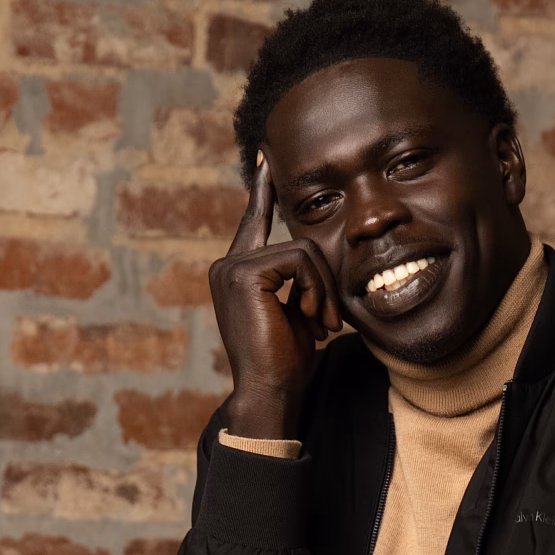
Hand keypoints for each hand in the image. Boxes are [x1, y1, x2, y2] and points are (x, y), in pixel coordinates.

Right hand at [208, 153, 339, 438]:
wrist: (271, 394)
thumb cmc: (287, 365)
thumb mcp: (297, 314)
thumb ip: (299, 283)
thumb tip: (313, 259)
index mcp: (238, 274)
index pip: (255, 223)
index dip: (263, 193)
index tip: (266, 160)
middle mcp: (228, 266)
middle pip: (298, 244)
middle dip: (322, 283)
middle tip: (326, 324)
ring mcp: (231, 269)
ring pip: (303, 252)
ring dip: (322, 292)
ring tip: (319, 326)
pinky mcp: (243, 274)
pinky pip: (298, 261)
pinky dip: (314, 290)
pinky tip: (308, 318)